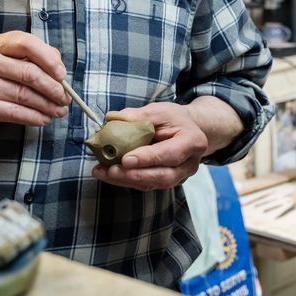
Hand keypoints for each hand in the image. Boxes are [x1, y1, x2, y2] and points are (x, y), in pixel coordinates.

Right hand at [0, 32, 69, 136]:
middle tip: (65, 98)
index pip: (25, 43)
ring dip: (46, 105)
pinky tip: (42, 120)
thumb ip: (21, 58)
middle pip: (28, 72)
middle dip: (53, 88)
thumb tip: (57, 65)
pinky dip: (32, 117)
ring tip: (58, 111)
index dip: (49, 59)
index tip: (62, 74)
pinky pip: (13, 112)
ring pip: (23, 94)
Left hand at [92, 102, 208, 190]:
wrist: (189, 129)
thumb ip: (138, 115)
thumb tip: (112, 119)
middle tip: (111, 170)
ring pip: (153, 184)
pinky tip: (109, 174)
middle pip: (163, 176)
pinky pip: (146, 185)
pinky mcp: (167, 182)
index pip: (170, 154)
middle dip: (134, 175)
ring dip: (126, 180)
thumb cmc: (175, 119)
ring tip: (103, 172)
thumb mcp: (159, 110)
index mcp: (192, 142)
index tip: (126, 159)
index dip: (148, 158)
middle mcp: (189, 164)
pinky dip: (126, 180)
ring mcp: (180, 176)